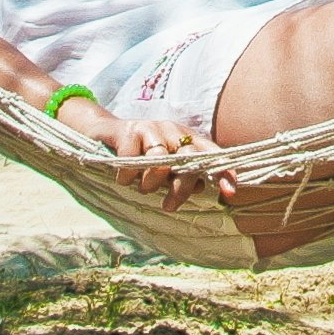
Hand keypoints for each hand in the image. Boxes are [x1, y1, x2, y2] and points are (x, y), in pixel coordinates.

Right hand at [54, 98, 219, 198]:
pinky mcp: (126, 130)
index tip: (230, 193)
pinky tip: (123, 177)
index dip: (223, 171)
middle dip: (179, 188)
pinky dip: (127, 176)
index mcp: (185, 139)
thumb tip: (200, 187)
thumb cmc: (139, 155)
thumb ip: (182, 176)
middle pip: (187, 160)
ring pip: (160, 161)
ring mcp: (150, 128)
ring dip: (149, 182)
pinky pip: (131, 161)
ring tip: (141, 186)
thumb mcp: (164, 168)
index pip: (211, 154)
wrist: (103, 132)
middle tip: (168, 206)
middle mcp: (172, 130)